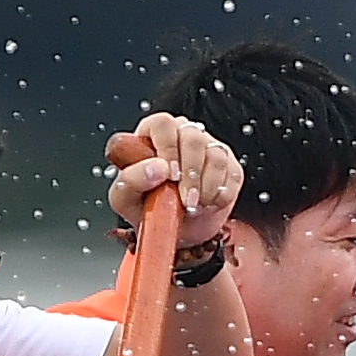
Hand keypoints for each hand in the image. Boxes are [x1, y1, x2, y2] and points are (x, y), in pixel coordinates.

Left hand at [110, 111, 244, 251]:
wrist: (173, 230)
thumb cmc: (145, 207)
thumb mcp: (124, 198)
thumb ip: (130, 180)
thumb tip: (156, 168)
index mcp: (152, 133)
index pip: (163, 124)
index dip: (168, 149)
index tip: (169, 176)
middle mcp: (181, 134)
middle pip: (193, 137)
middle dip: (190, 175)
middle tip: (184, 201)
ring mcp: (208, 147)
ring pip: (216, 155)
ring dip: (205, 189)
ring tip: (192, 207)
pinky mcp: (229, 164)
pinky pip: (231, 174)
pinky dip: (220, 196)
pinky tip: (207, 205)